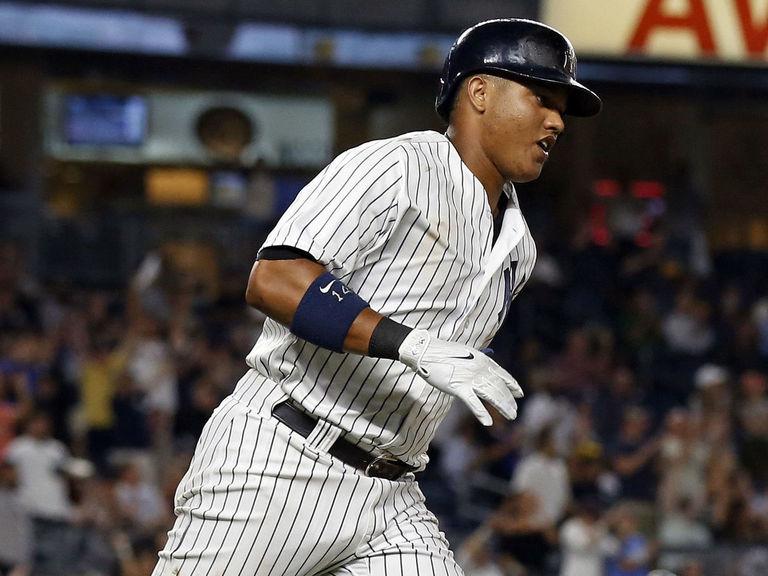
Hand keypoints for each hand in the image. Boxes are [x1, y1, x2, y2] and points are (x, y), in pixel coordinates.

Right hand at [398, 329, 522, 425]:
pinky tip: (488, 422)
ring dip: (503, 407)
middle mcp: (480, 369)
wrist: (426, 351)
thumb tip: (485, 369)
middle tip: (514, 411)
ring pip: (492, 395)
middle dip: (509, 400)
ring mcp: (470, 379)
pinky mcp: (458, 388)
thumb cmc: (444, 352)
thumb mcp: (467, 353)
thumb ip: (478, 362)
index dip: (512, 385)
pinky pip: (473, 403)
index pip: (502, 374)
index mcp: (483, 360)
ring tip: (511, 416)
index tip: (519, 394)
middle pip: (499, 387)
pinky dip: (481, 413)